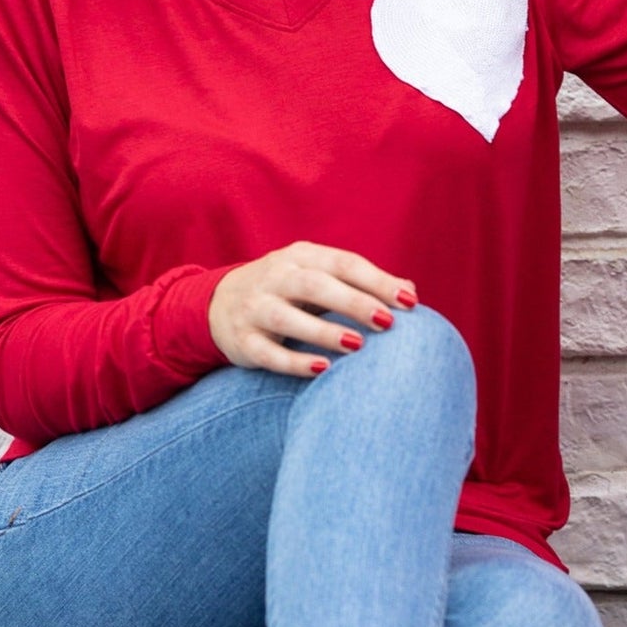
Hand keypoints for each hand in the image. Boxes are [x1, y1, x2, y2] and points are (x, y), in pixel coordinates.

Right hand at [209, 242, 416, 377]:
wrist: (217, 304)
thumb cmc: (289, 291)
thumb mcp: (318, 275)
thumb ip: (361, 282)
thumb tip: (409, 290)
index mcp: (301, 256)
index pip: (344, 263)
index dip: (377, 281)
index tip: (409, 301)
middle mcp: (275, 278)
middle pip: (315, 286)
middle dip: (353, 302)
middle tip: (388, 322)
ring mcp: (254, 309)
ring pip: (287, 318)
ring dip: (323, 332)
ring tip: (358, 345)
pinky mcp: (242, 341)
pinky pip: (268, 353)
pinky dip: (294, 362)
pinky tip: (323, 369)